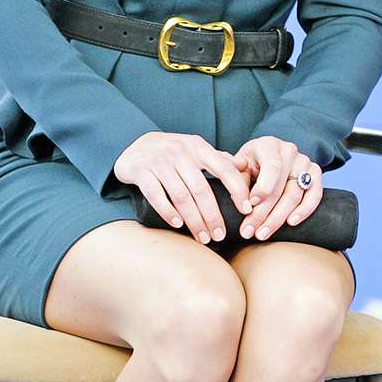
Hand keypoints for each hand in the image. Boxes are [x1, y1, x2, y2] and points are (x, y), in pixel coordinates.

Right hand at [113, 131, 253, 244]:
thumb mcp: (196, 148)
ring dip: (193, 220)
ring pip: (181, 196)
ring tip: (203, 237)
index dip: (237, 189)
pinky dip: (167, 212)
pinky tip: (178, 225)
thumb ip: (218, 158)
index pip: (224, 168)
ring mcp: (159, 162)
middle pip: (201, 189)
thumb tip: (244, 167)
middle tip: (220, 235)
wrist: (134, 143)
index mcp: (198, 147)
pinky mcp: (141, 171)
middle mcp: (180, 152)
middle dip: (213, 215)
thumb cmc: (173, 151)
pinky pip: (155, 195)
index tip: (246, 209)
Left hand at [231, 136, 323, 240]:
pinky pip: (315, 194)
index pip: (272, 167)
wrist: (265, 158)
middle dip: (264, 212)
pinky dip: (305, 210)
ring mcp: (304, 162)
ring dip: (278, 217)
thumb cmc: (249, 164)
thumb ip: (235, 176)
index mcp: (268, 145)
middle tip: (249, 231)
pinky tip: (291, 222)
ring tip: (262, 233)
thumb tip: (235, 190)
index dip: (263, 188)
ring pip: (295, 194)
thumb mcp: (238, 165)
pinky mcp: (314, 173)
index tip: (249, 206)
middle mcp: (289, 151)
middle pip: (281, 187)